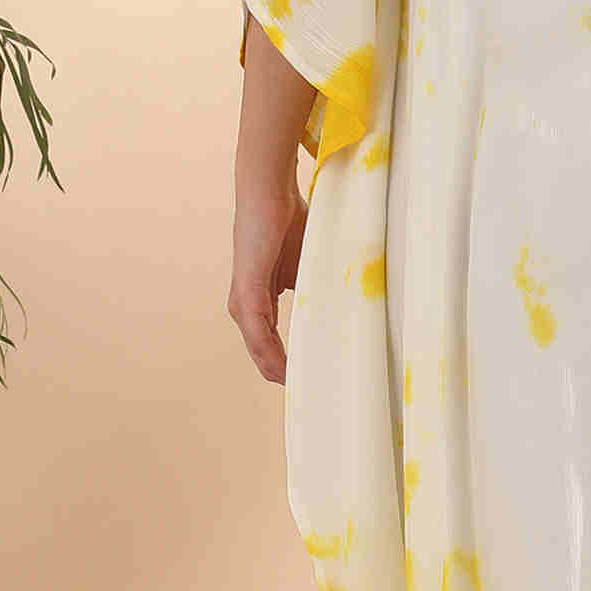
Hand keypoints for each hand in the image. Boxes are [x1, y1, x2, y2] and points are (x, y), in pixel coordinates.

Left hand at [228, 177, 307, 383]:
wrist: (270, 191)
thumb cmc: (291, 221)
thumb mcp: (309, 265)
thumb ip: (318, 288)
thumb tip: (347, 307)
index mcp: (259, 299)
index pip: (271, 343)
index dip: (290, 364)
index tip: (311, 382)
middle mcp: (246, 304)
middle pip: (263, 353)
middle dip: (285, 376)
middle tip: (310, 399)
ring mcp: (244, 300)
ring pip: (259, 350)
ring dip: (278, 372)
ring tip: (302, 392)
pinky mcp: (246, 293)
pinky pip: (258, 334)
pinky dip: (271, 355)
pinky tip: (286, 372)